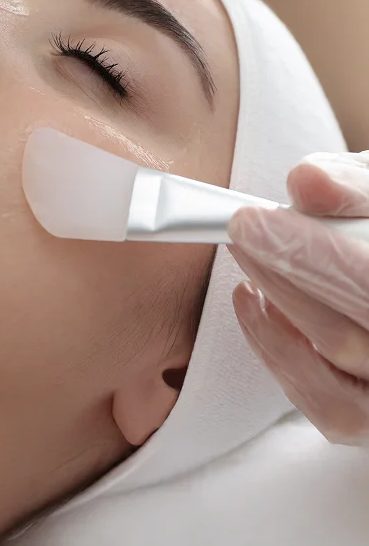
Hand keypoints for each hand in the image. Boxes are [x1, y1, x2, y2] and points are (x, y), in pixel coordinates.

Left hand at [228, 152, 368, 445]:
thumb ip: (353, 189)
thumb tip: (307, 181)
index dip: (314, 254)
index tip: (251, 219)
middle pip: (348, 332)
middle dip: (285, 272)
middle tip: (240, 229)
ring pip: (335, 357)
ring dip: (275, 300)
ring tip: (247, 253)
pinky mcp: (368, 414)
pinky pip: (327, 404)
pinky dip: (278, 348)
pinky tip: (254, 301)